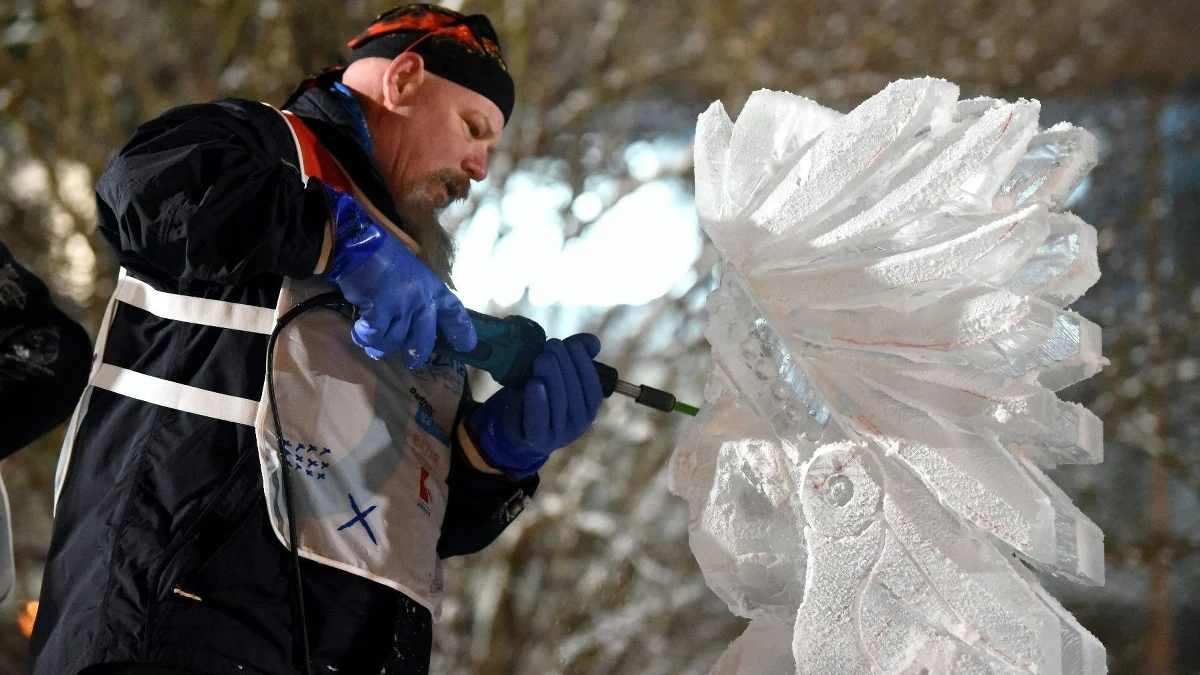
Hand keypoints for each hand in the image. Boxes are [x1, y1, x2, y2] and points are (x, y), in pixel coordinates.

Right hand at [323, 184, 475, 365]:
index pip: (454, 311)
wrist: (359, 245)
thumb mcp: (411, 273)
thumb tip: (412, 324)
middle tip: (412, 363)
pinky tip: (360, 331)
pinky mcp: (380, 310)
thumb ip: (417, 296)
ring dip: (380, 345)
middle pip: (424, 339)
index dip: (461, 330)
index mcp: (433, 288)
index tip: (467, 347)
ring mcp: (402, 305)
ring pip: (394, 341)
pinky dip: (364, 337)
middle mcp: (422, 299)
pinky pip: (374, 336)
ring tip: (372, 343)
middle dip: (417, 354)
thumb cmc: (384, 257)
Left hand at [468, 334, 603, 476]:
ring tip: (542, 357)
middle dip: (565, 365)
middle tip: (552, 344)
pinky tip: (534, 383)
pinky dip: (538, 402)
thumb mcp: (558, 375)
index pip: (592, 387)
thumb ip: (574, 357)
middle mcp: (579, 423)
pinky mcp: (538, 440)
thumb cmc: (542, 395)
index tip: (572, 344)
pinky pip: (540, 421)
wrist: (517, 424)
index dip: (584, 365)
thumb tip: (593, 342)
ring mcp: (560, 434)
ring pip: (559, 405)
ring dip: (552, 378)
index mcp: (588, 408)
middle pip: (575, 394)